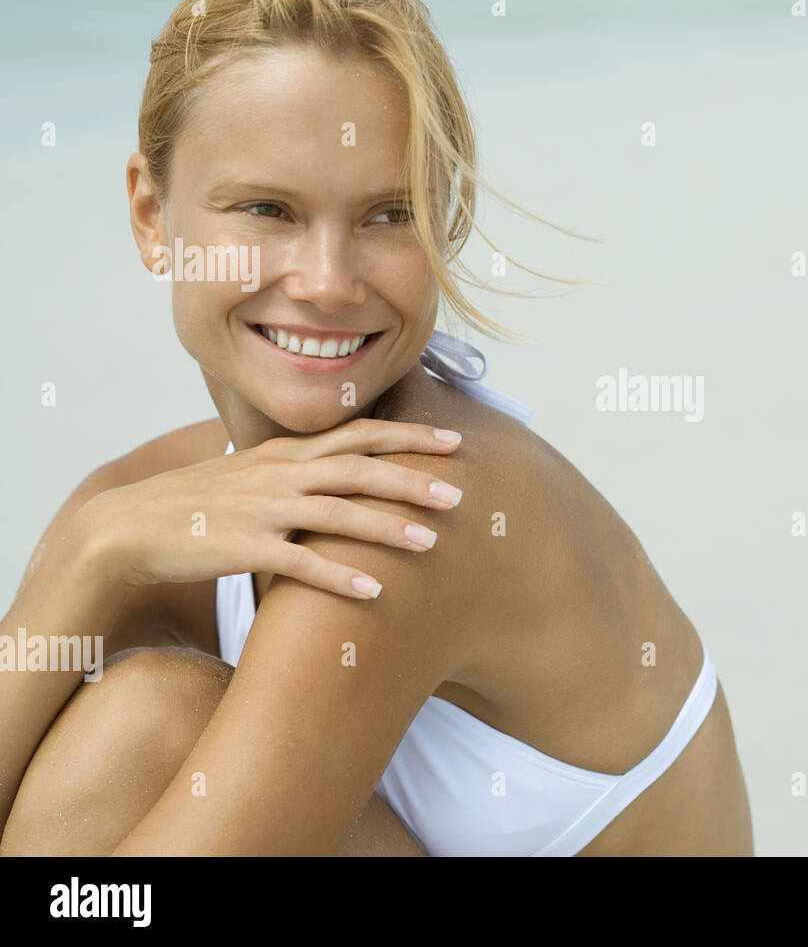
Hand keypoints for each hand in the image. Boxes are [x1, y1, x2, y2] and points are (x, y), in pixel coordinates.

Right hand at [76, 419, 463, 598]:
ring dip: (386, 529)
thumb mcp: (255, 472)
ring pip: (336, 514)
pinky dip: (338, 577)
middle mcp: (279, 474)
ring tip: (431, 544)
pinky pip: (298, 563)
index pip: (359, 435)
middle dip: (412, 480)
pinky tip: (373, 593)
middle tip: (460, 494)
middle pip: (358, 469)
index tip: (455, 440)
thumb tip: (349, 467)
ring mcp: (260, 510)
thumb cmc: (199, 503)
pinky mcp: (240, 548)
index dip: (409, 436)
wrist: (126, 527)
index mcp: (286, 453)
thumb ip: (302, 468)